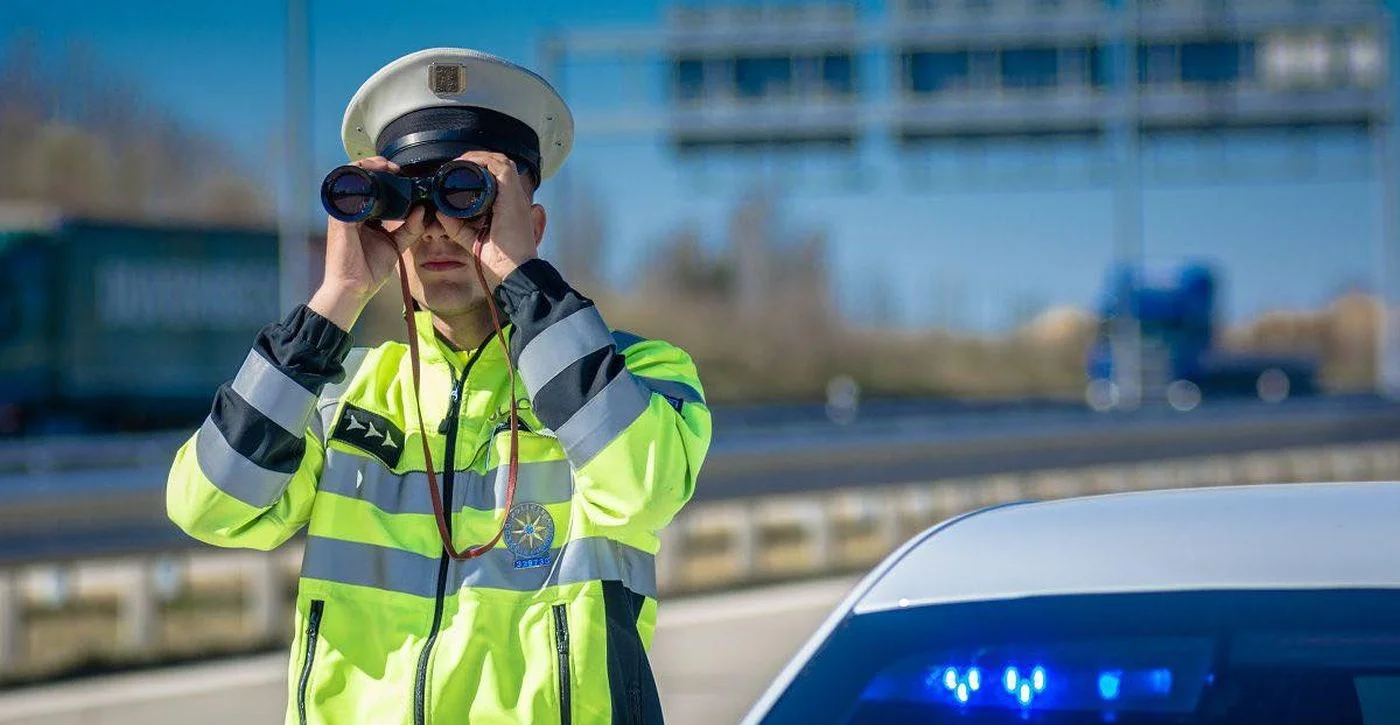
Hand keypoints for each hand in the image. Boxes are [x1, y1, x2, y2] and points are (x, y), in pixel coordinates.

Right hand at [310, 156, 426, 330]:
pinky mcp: (339, 217)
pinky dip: (358, 178)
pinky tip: (372, 174)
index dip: (386, 176)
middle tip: (396, 167)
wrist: (355, 288)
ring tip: (385, 165)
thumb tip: (422, 209)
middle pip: (361, 178)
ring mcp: (343, 212)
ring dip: (367, 166)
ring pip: (351, 179)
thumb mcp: (396, 244)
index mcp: (364, 215)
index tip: (403, 174)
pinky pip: (346, 191)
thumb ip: (410, 228)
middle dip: (377, 166)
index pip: (373, 187)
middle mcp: (352, 210)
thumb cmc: (370, 269)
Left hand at [436, 151, 540, 288]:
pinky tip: (468, 165)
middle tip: (457, 164)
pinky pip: (501, 167)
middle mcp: (514, 197)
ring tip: (461, 162)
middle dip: (477, 159)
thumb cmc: (500, 260)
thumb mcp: (472, 239)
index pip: (498, 176)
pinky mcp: (513, 196)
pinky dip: (485, 162)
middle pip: (499, 164)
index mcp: (509, 206)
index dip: (480, 168)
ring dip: (480, 157)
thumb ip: (456, 226)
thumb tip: (440, 212)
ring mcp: (515, 196)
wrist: (515, 270)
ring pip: (501, 161)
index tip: (459, 172)